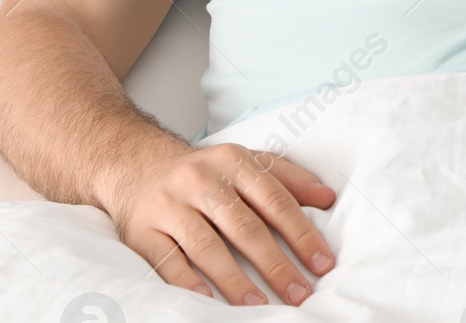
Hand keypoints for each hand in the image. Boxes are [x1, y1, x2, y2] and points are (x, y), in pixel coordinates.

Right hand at [105, 140, 335, 305]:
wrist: (137, 165)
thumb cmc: (206, 171)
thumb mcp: (247, 163)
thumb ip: (288, 178)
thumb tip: (328, 198)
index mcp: (233, 161)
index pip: (275, 200)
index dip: (301, 233)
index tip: (322, 263)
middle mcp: (201, 180)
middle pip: (244, 226)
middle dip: (275, 263)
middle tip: (299, 293)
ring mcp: (169, 205)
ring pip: (206, 246)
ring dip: (234, 279)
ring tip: (259, 304)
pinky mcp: (142, 230)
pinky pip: (166, 259)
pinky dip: (187, 281)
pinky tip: (207, 300)